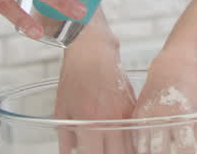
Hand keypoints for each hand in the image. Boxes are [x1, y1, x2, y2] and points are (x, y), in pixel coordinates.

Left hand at [54, 33, 135, 153]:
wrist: (93, 52)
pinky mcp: (132, 105)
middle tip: (104, 151)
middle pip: (119, 153)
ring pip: (131, 143)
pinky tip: (123, 140)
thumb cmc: (74, 78)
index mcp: (90, 123)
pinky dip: (130, 137)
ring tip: (114, 148)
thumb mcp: (61, 109)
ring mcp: (125, 113)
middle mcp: (111, 120)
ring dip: (124, 149)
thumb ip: (66, 137)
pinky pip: (134, 128)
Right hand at [131, 51, 196, 153]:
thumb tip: (193, 152)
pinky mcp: (137, 114)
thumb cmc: (188, 89)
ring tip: (157, 151)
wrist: (171, 68)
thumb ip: (196, 133)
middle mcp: (163, 115)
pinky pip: (136, 137)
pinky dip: (141, 145)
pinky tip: (148, 147)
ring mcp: (148, 115)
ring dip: (150, 152)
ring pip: (144, 147)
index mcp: (183, 115)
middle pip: (160, 151)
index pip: (185, 147)